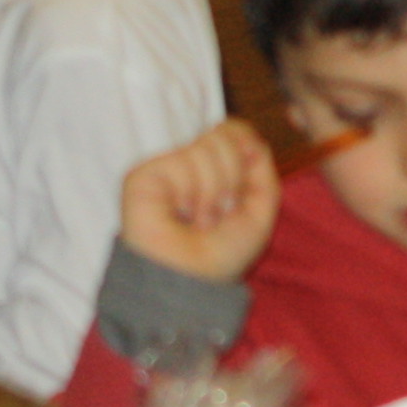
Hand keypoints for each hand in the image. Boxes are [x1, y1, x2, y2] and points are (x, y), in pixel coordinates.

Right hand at [119, 122, 281, 282]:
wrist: (191, 277)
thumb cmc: (223, 251)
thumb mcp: (261, 208)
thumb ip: (262, 167)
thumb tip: (247, 136)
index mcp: (217, 168)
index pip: (235, 130)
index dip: (248, 149)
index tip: (244, 189)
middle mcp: (191, 163)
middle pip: (226, 134)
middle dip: (234, 178)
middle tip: (220, 212)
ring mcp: (168, 167)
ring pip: (207, 147)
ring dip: (213, 192)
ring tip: (199, 218)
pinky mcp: (144, 173)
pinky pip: (184, 161)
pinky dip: (191, 193)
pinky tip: (179, 213)